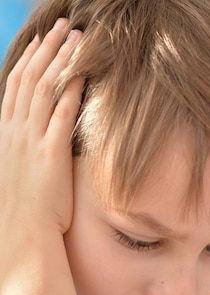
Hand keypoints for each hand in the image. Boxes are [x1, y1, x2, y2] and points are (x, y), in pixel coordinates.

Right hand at [0, 18, 83, 235]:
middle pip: (28, 79)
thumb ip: (26, 152)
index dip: (27, 61)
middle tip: (61, 27)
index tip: (39, 42)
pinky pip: (60, 113)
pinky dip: (71, 90)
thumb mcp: (18, 174)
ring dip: (59, 60)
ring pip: (43, 88)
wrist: (23, 234)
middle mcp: (14, 132)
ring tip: (75, 38)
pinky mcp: (50, 153)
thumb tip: (37, 144)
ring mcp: (31, 140)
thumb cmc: (24, 211)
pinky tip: (83, 72)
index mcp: (5, 134)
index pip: (14, 86)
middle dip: (45, 49)